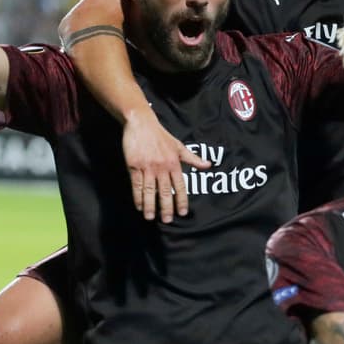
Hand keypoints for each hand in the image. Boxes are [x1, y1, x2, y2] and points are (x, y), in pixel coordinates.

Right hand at [124, 105, 209, 221]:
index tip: (182, 213)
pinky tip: (139, 205)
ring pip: (150, 190)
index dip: (182, 200)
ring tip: (150, 217)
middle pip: (165, 191)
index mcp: (174, 163)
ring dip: (150, 205)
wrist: (141, 123)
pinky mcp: (134, 165)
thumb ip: (193, 159)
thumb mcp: (179, 146)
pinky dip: (137, 196)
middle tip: (167, 220)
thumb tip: (209, 165)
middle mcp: (162, 167)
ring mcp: (148, 167)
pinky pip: (137, 184)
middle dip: (166, 207)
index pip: (180, 186)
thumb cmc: (161, 136)